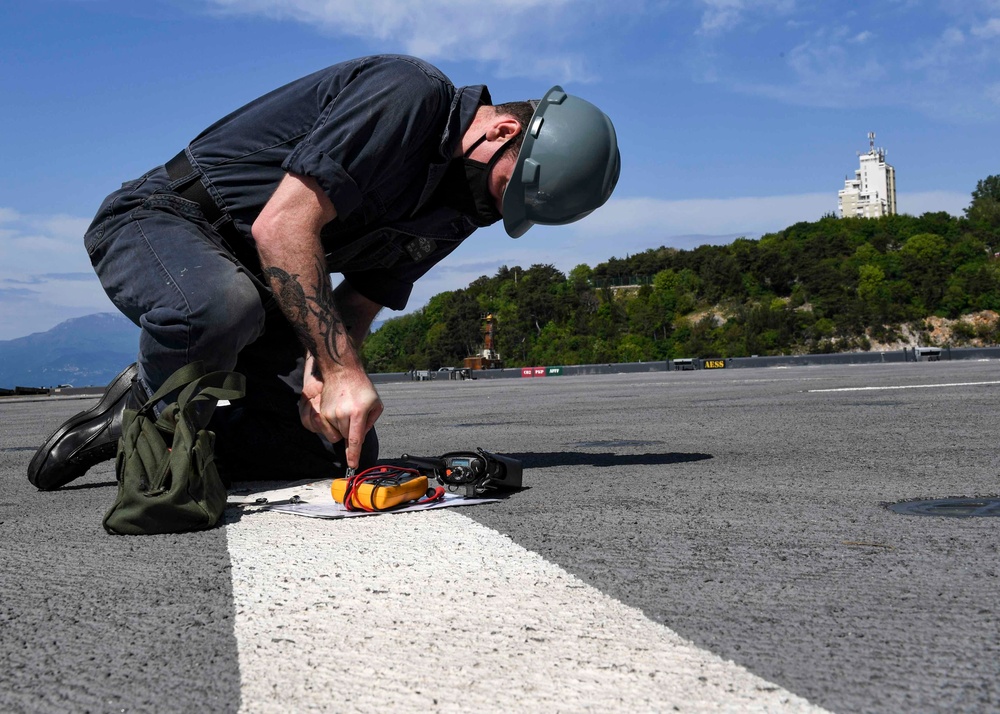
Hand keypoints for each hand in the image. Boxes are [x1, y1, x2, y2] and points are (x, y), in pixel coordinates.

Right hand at [299, 353, 382, 468]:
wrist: (341, 372)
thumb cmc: (362, 388)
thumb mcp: (376, 404)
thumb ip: (371, 422)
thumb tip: (361, 437)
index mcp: (358, 412)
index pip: (355, 439)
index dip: (353, 454)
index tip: (352, 464)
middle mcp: (343, 414)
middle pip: (346, 437)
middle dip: (351, 432)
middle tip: (354, 416)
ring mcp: (330, 413)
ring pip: (336, 434)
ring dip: (341, 428)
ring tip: (346, 412)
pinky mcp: (322, 413)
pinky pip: (328, 429)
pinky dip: (333, 426)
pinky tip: (337, 413)